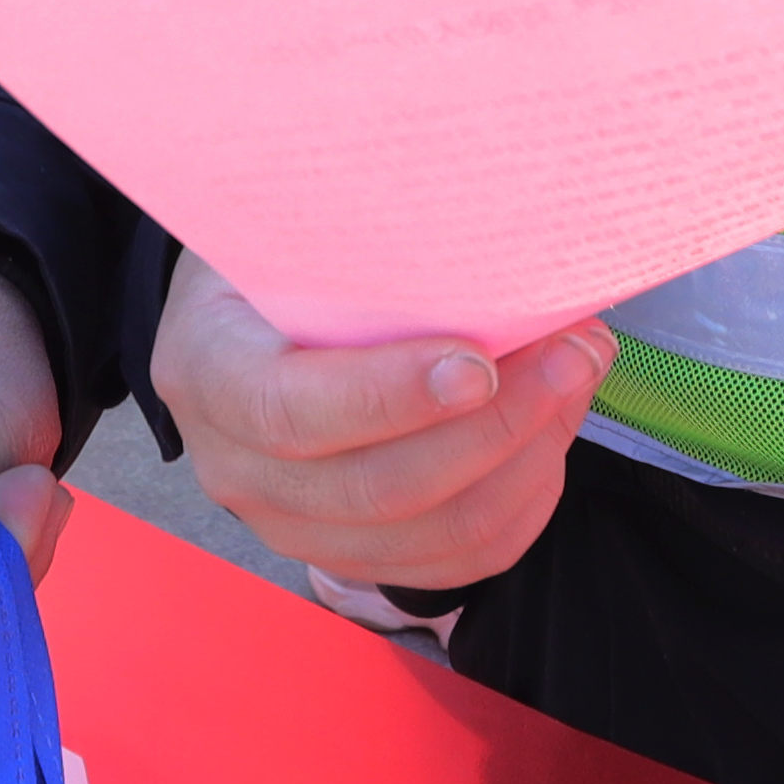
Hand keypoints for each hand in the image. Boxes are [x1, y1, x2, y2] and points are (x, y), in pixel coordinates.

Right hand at [154, 256, 605, 593]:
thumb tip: (485, 224)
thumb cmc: (276, 256)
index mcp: (206, 371)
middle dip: (497, 426)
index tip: (478, 363)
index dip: (387, 397)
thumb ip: (353, 233)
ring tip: (576, 381)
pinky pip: (458, 562)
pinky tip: (552, 436)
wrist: (242, 319)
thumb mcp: (287, 222)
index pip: (288, 411)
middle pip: (379, 488)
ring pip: (434, 534)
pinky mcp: (352, 555)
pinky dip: (524, 503)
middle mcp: (236, 468)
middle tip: (573, 353)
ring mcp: (292, 526)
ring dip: (527, 461)